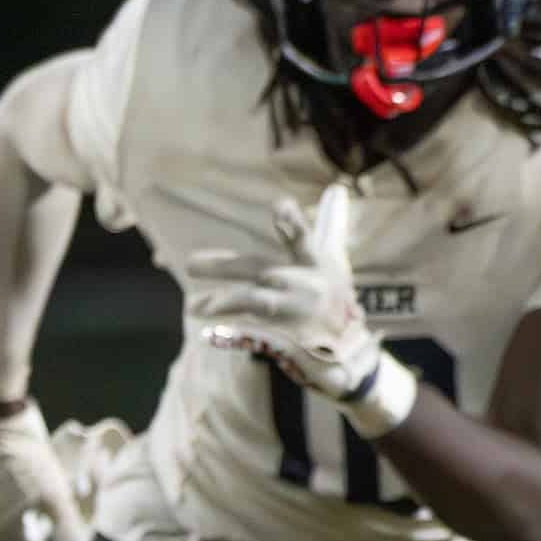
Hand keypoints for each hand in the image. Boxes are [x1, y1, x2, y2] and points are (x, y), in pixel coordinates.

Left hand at [192, 186, 416, 439]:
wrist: (351, 351)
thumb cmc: (334, 297)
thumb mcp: (335, 261)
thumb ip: (331, 224)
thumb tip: (336, 189)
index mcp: (315, 263)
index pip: (304, 239)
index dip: (292, 224)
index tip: (279, 206)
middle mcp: (306, 286)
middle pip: (260, 269)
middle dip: (224, 266)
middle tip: (189, 263)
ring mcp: (297, 315)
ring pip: (256, 302)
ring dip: (225, 301)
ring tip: (193, 307)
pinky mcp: (288, 341)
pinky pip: (255, 338)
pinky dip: (233, 337)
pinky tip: (211, 336)